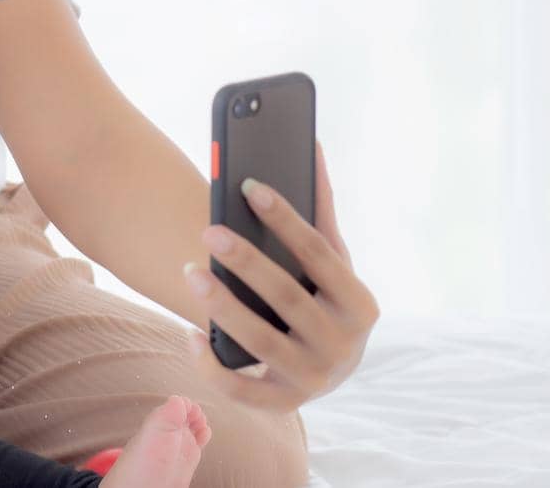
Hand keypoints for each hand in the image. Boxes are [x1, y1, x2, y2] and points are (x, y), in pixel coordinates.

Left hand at [183, 140, 379, 413]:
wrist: (335, 368)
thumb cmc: (326, 297)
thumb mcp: (334, 260)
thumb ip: (321, 209)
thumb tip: (312, 144)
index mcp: (359, 303)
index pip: (319, 253)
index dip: (285, 218)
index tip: (248, 185)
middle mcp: (343, 345)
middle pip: (287, 298)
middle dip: (247, 263)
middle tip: (210, 229)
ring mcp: (314, 379)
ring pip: (261, 343)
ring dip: (223, 307)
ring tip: (191, 271)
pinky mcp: (284, 404)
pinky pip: (242, 390)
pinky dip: (214, 366)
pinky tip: (190, 333)